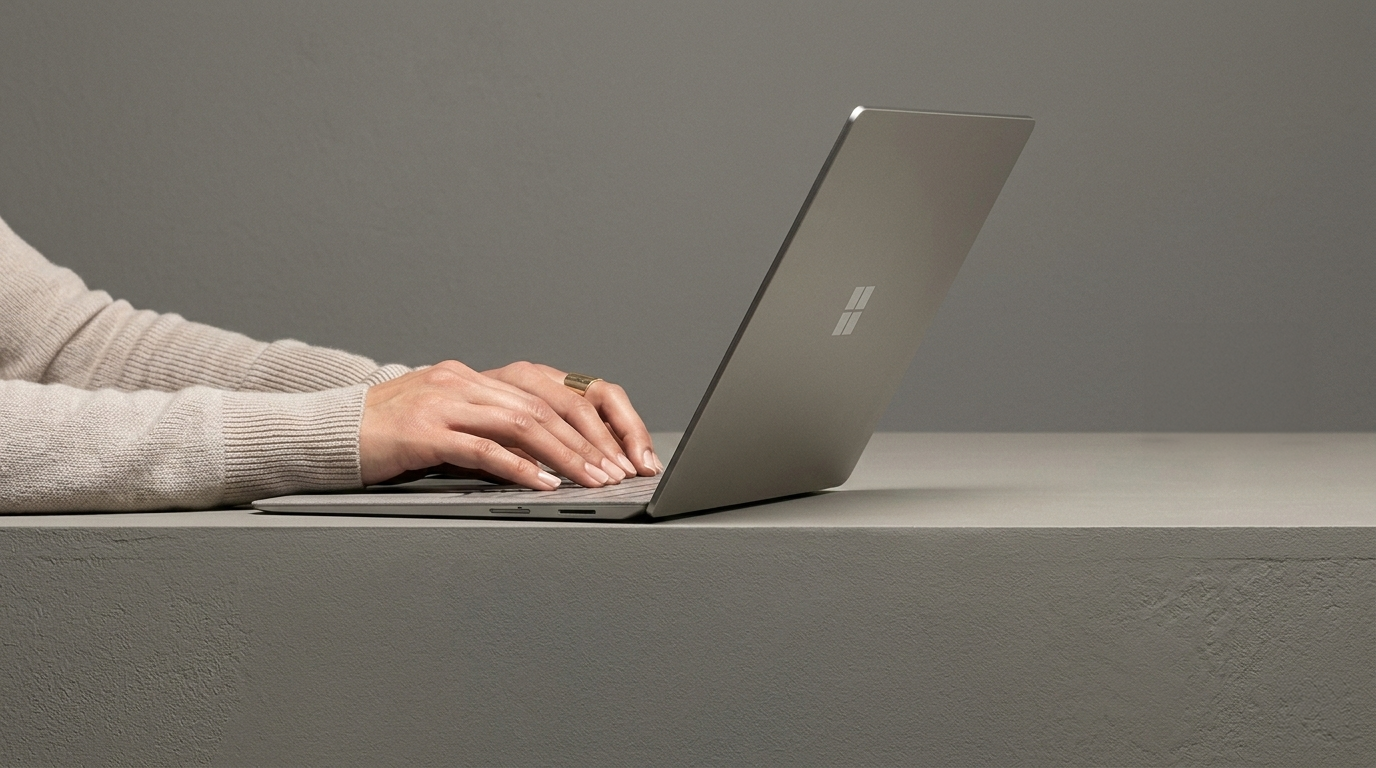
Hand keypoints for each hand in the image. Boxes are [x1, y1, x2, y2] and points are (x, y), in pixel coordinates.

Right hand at [358, 360, 661, 488]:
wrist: (329, 432)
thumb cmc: (387, 436)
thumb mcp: (443, 423)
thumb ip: (485, 430)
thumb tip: (539, 458)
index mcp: (470, 378)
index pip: (542, 397)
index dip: (582, 426)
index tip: (610, 454)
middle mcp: (462, 381)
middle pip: (540, 409)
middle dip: (583, 444)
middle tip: (612, 473)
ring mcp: (442, 402)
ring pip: (520, 425)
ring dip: (562, 456)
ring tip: (588, 480)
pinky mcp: (423, 430)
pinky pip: (482, 448)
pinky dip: (518, 467)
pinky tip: (540, 484)